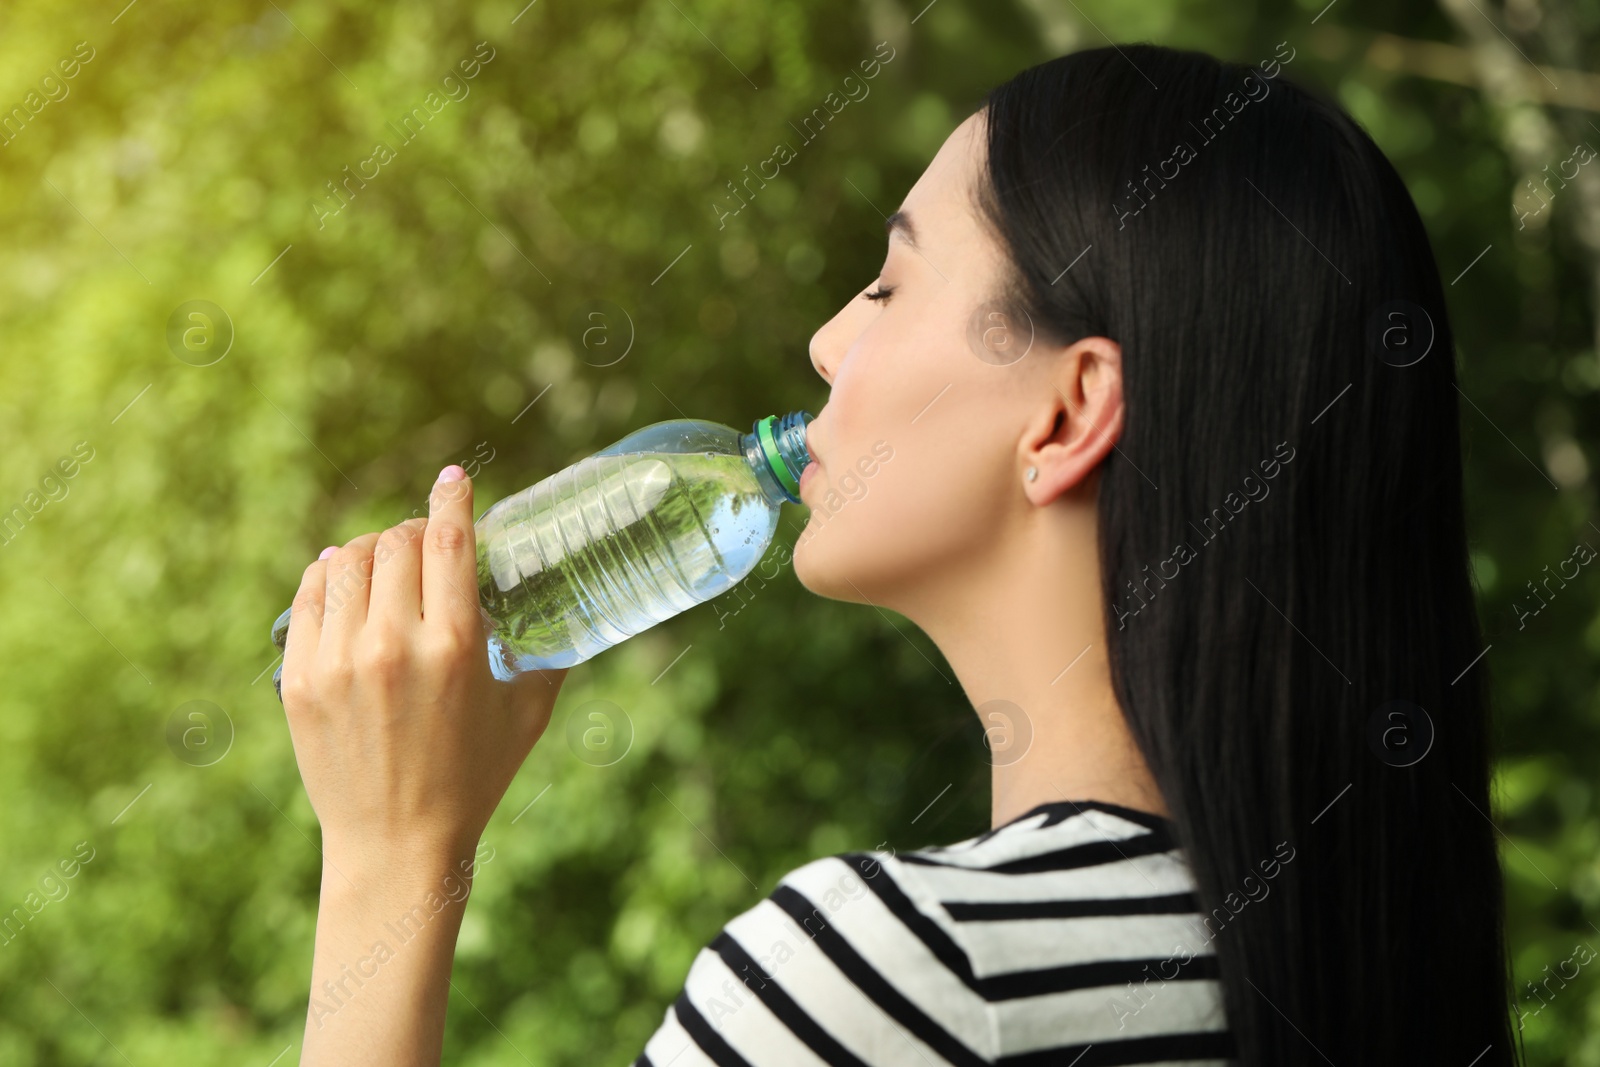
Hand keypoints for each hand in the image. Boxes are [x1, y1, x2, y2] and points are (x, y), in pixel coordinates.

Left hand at [280, 464, 568, 869]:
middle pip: (395, 543)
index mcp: (456, 646)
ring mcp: (339, 661)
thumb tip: (569, 603)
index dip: (451, 497)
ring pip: (345, 562)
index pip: (448, 539)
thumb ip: (546, 653)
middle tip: (425, 544)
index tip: (454, 479)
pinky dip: (327, 577)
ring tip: (383, 562)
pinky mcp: (300, 680)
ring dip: (369, 550)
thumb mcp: (527, 713)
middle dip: (413, 532)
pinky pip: (308, 598)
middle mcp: (394, 645)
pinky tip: (343, 581)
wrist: (396, 844)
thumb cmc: (474, 777)